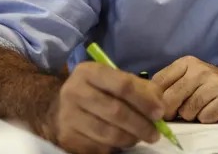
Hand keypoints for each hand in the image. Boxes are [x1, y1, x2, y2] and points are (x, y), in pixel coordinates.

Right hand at [41, 62, 164, 153]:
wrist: (58, 108)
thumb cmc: (95, 91)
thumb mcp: (113, 80)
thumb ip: (140, 88)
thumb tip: (160, 105)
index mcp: (89, 71)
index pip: (123, 85)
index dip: (145, 100)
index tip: (159, 113)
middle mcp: (75, 91)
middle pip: (116, 111)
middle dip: (141, 125)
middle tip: (155, 133)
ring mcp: (68, 115)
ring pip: (108, 133)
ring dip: (130, 138)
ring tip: (139, 137)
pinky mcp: (67, 136)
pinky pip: (98, 147)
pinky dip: (114, 147)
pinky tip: (120, 141)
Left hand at [151, 56, 217, 123]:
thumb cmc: (209, 86)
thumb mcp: (188, 78)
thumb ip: (169, 85)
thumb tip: (147, 103)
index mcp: (186, 63)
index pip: (159, 82)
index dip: (156, 99)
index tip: (160, 107)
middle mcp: (199, 70)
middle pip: (171, 98)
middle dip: (172, 112)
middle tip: (179, 113)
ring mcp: (214, 83)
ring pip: (187, 111)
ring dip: (191, 116)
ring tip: (200, 109)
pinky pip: (205, 117)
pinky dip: (206, 119)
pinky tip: (212, 111)